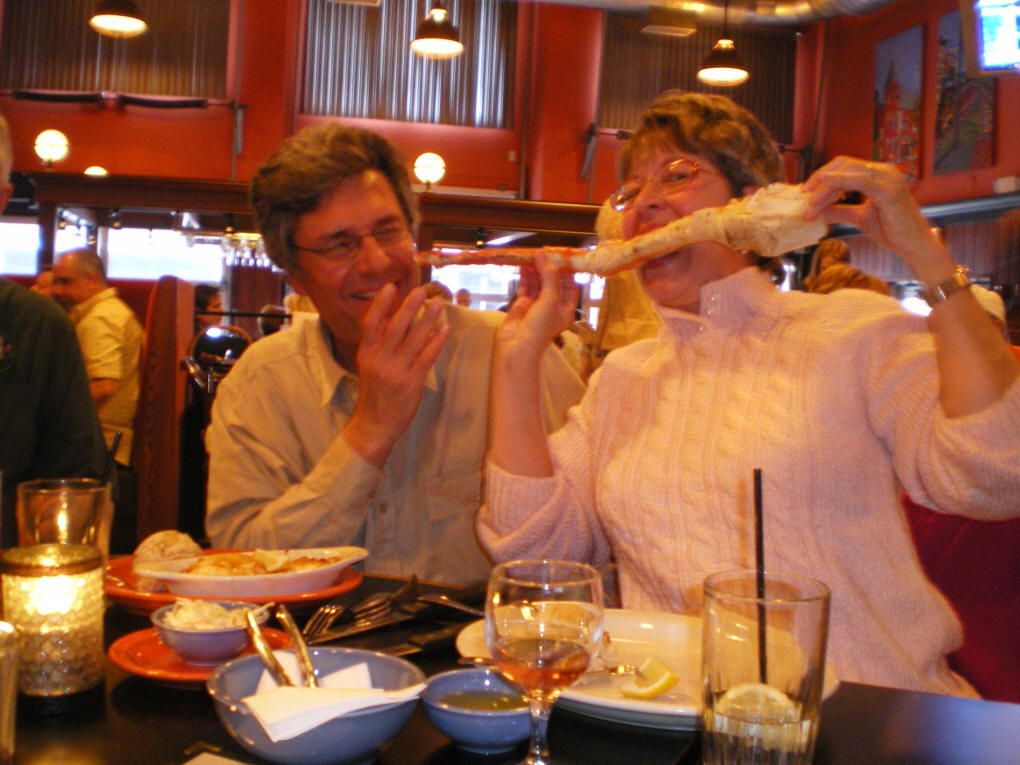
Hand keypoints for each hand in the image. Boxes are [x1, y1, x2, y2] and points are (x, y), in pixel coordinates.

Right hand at [345, 284, 449, 466]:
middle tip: (422, 290)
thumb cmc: (374, 394)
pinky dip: (436, 342)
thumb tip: (400, 322)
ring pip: (413, 339)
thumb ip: (382, 346)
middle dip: (409, 307)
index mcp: (366, 354)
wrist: (374, 425)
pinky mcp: (410, 383)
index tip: (391, 287)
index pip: (371, 324)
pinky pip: (426, 357)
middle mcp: (379, 360)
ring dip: (427, 319)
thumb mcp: (370, 367)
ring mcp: (395, 372)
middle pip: (395, 327)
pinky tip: (444, 329)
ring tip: (438, 304)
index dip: (380, 304)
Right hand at [496, 254, 578, 361]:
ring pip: (538, 283)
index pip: (571, 286)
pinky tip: (523, 264)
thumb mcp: (550, 298)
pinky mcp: (522, 304)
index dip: (567, 271)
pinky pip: (525, 287)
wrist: (517, 346)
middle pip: (553, 282)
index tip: (562, 255)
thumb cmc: (540, 326)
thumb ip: (548, 275)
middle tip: (545, 251)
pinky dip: (525, 276)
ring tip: (533, 254)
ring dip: (536, 269)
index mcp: (566, 309)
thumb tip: (542, 254)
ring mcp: (537, 305)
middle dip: (550, 267)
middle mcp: (553, 307)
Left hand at [802, 156, 954, 283]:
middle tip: (804, 198)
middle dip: (819, 180)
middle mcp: (884, 171)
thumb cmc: (891, 231)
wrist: (914, 245)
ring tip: (810, 206)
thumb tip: (818, 210)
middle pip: (843, 165)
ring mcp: (888, 179)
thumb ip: (840, 211)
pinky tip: (825, 183)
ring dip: (824, 188)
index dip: (823, 177)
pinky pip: (861, 180)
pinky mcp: (889, 191)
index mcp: (878, 175)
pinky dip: (840, 180)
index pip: (844, 167)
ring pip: (848, 172)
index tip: (806, 193)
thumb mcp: (859, 218)